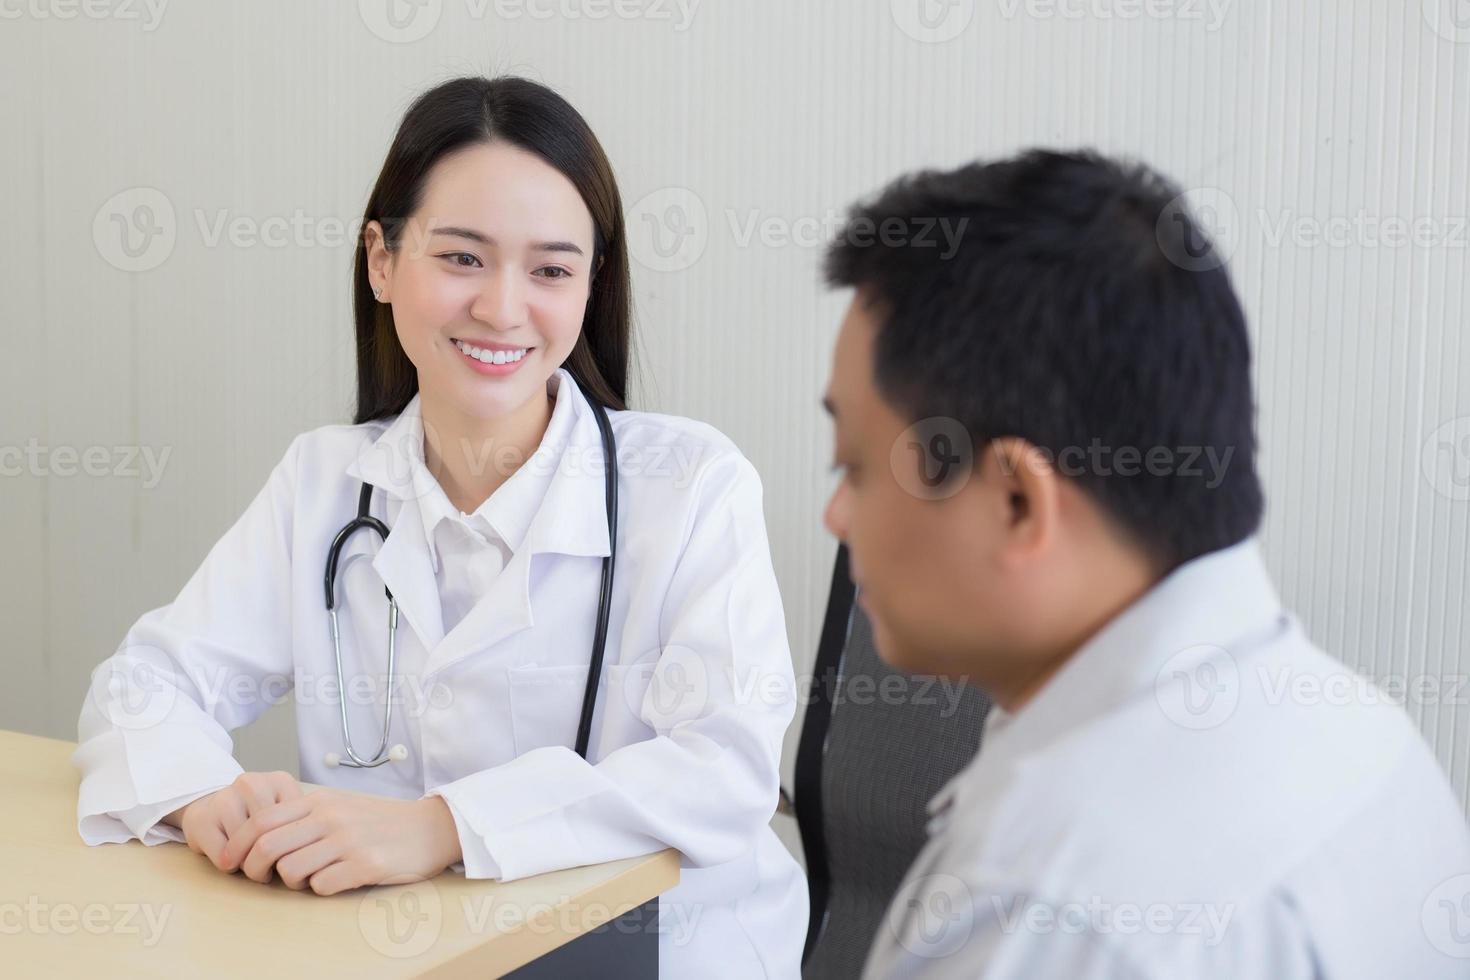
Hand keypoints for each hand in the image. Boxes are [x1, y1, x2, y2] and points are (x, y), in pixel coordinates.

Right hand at [170, 771, 303, 872]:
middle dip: (269, 857)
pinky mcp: (201, 817)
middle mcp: (252, 783)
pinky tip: (228, 858)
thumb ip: (297, 827)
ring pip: (246, 844)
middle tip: (266, 865)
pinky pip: (223, 854)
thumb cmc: (255, 817)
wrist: (210, 807)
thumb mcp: (284, 816)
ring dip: (247, 861)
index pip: (296, 823)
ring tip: (248, 860)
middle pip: (269, 834)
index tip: (287, 855)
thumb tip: (300, 856)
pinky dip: (228, 865)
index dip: (293, 846)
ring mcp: (225, 797)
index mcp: (281, 781)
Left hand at [219, 790, 462, 894]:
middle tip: (261, 880)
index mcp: (319, 801)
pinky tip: (335, 881)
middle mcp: (330, 817)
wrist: (429, 828)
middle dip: (253, 870)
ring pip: (290, 869)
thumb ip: (303, 816)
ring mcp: (348, 841)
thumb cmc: (379, 822)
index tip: (230, 863)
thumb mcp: (339, 806)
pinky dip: (320, 889)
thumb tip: (258, 837)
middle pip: (267, 846)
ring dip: (291, 882)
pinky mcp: (365, 864)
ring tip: (307, 879)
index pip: (261, 820)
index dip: (237, 845)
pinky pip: (322, 885)